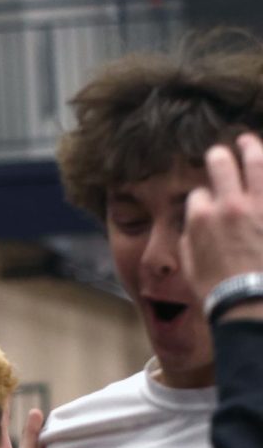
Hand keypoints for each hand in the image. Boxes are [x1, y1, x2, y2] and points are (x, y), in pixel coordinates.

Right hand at [182, 134, 262, 305]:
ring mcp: (258, 207)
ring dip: (252, 149)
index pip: (198, 193)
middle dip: (220, 156)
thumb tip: (194, 226)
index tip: (208, 204)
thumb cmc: (219, 291)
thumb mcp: (191, 265)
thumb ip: (191, 238)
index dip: (203, 198)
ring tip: (250, 142)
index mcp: (201, 217)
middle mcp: (229, 205)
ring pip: (256, 163)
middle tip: (223, 152)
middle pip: (221, 164)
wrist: (251, 305)